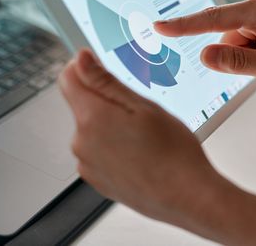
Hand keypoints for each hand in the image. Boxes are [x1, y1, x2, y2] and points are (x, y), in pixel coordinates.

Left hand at [59, 50, 255, 245]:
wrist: (187, 197)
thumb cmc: (173, 152)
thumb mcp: (144, 106)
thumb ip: (105, 81)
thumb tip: (81, 59)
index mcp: (92, 118)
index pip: (68, 78)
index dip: (86, 67)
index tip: (105, 69)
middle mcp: (81, 142)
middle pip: (83, 105)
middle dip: (108, 101)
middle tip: (142, 112)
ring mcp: (87, 165)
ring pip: (93, 129)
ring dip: (112, 126)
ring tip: (147, 137)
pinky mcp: (97, 180)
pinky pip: (99, 152)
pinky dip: (115, 148)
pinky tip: (142, 154)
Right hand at [155, 0, 255, 116]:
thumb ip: (237, 62)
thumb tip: (205, 55)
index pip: (214, 18)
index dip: (185, 25)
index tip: (160, 26)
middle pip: (221, 33)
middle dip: (231, 54)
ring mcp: (255, 15)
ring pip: (227, 41)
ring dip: (240, 58)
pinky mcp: (254, 24)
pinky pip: (235, 43)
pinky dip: (243, 56)